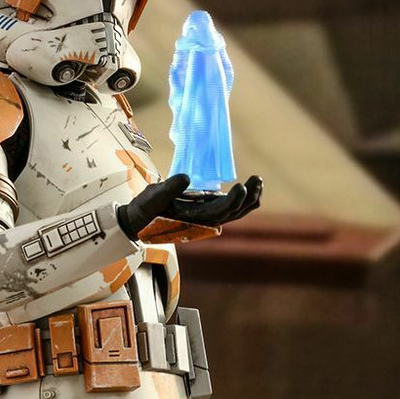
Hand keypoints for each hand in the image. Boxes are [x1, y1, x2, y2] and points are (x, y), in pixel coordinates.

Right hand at [117, 174, 261, 239]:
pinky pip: (231, 208)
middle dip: (249, 197)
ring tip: (258, 181)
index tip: (241, 187)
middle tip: (257, 178)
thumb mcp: (153, 197)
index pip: (220, 212)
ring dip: (250, 198)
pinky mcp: (208, 210)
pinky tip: (250, 188)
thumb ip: (168, 188)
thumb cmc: (147, 209)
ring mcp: (209, 216)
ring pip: (236, 212)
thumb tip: (185, 177)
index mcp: (195, 219)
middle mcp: (206, 221)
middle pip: (235, 213)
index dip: (233, 201)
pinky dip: (242, 199)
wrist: (140, 221)